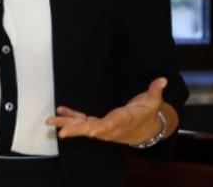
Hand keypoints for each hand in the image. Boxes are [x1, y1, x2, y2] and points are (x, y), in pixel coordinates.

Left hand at [47, 77, 167, 145]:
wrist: (146, 130)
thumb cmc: (147, 113)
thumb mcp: (153, 102)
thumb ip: (155, 90)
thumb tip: (162, 79)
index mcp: (123, 121)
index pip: (110, 126)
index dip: (100, 129)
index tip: (90, 131)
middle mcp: (110, 128)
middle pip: (91, 129)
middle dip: (76, 130)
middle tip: (61, 132)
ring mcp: (103, 128)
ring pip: (83, 127)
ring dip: (67, 124)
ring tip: (50, 121)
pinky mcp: (99, 126)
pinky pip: (83, 122)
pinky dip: (71, 118)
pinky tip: (59, 112)